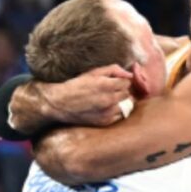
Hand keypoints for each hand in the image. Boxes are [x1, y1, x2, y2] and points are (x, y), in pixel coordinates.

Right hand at [11, 66, 132, 131]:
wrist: (61, 103)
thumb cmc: (77, 85)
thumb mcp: (93, 72)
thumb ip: (114, 70)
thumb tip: (129, 74)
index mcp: (106, 85)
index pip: (127, 82)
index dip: (121, 81)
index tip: (115, 81)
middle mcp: (109, 100)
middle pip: (127, 94)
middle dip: (121, 91)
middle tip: (111, 90)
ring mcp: (108, 113)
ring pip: (125, 106)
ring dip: (120, 102)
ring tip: (108, 99)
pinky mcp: (105, 122)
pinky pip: (119, 116)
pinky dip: (115, 111)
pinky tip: (105, 108)